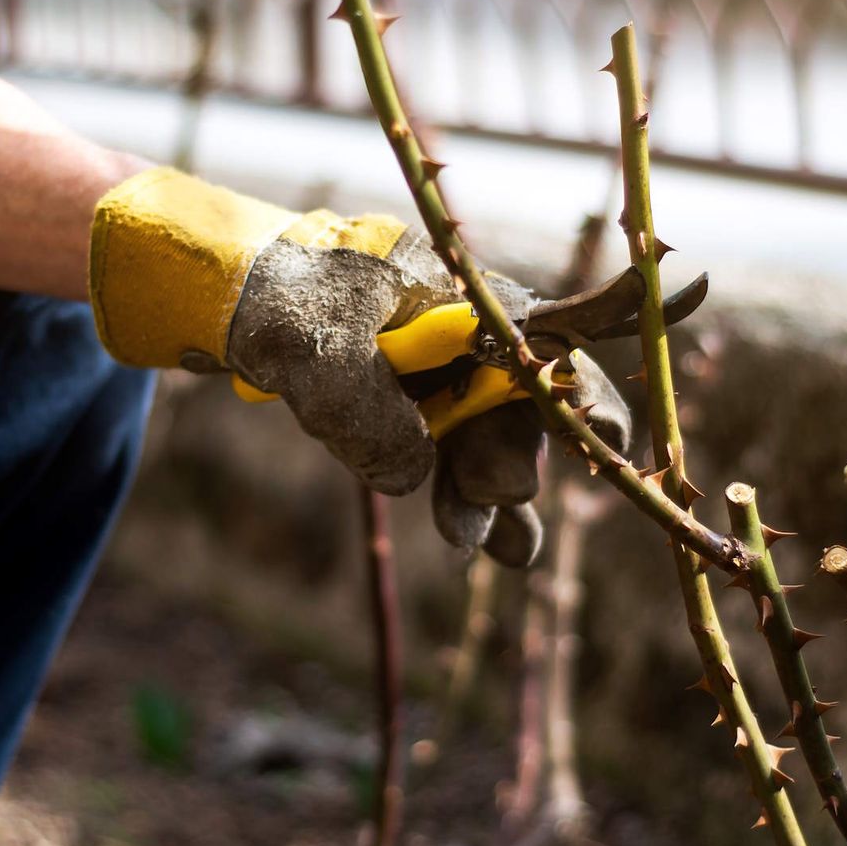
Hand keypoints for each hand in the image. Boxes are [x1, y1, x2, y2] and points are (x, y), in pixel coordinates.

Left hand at [88, 168, 631, 563]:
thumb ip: (368, 416)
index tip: (616, 419)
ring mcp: (451, 380)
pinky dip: (470, 504)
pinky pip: (460, 464)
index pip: (567, 326)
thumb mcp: (316, 354)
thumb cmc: (283, 300)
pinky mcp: (420, 414)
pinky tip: (488, 547)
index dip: (607, 359)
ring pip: (499, 446)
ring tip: (486, 544)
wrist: (230, 299)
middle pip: (534, 405)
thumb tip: (416, 476)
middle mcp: (477, 340)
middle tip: (492, 491)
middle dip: (523, 455)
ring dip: (492, 496)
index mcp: (470, 298)